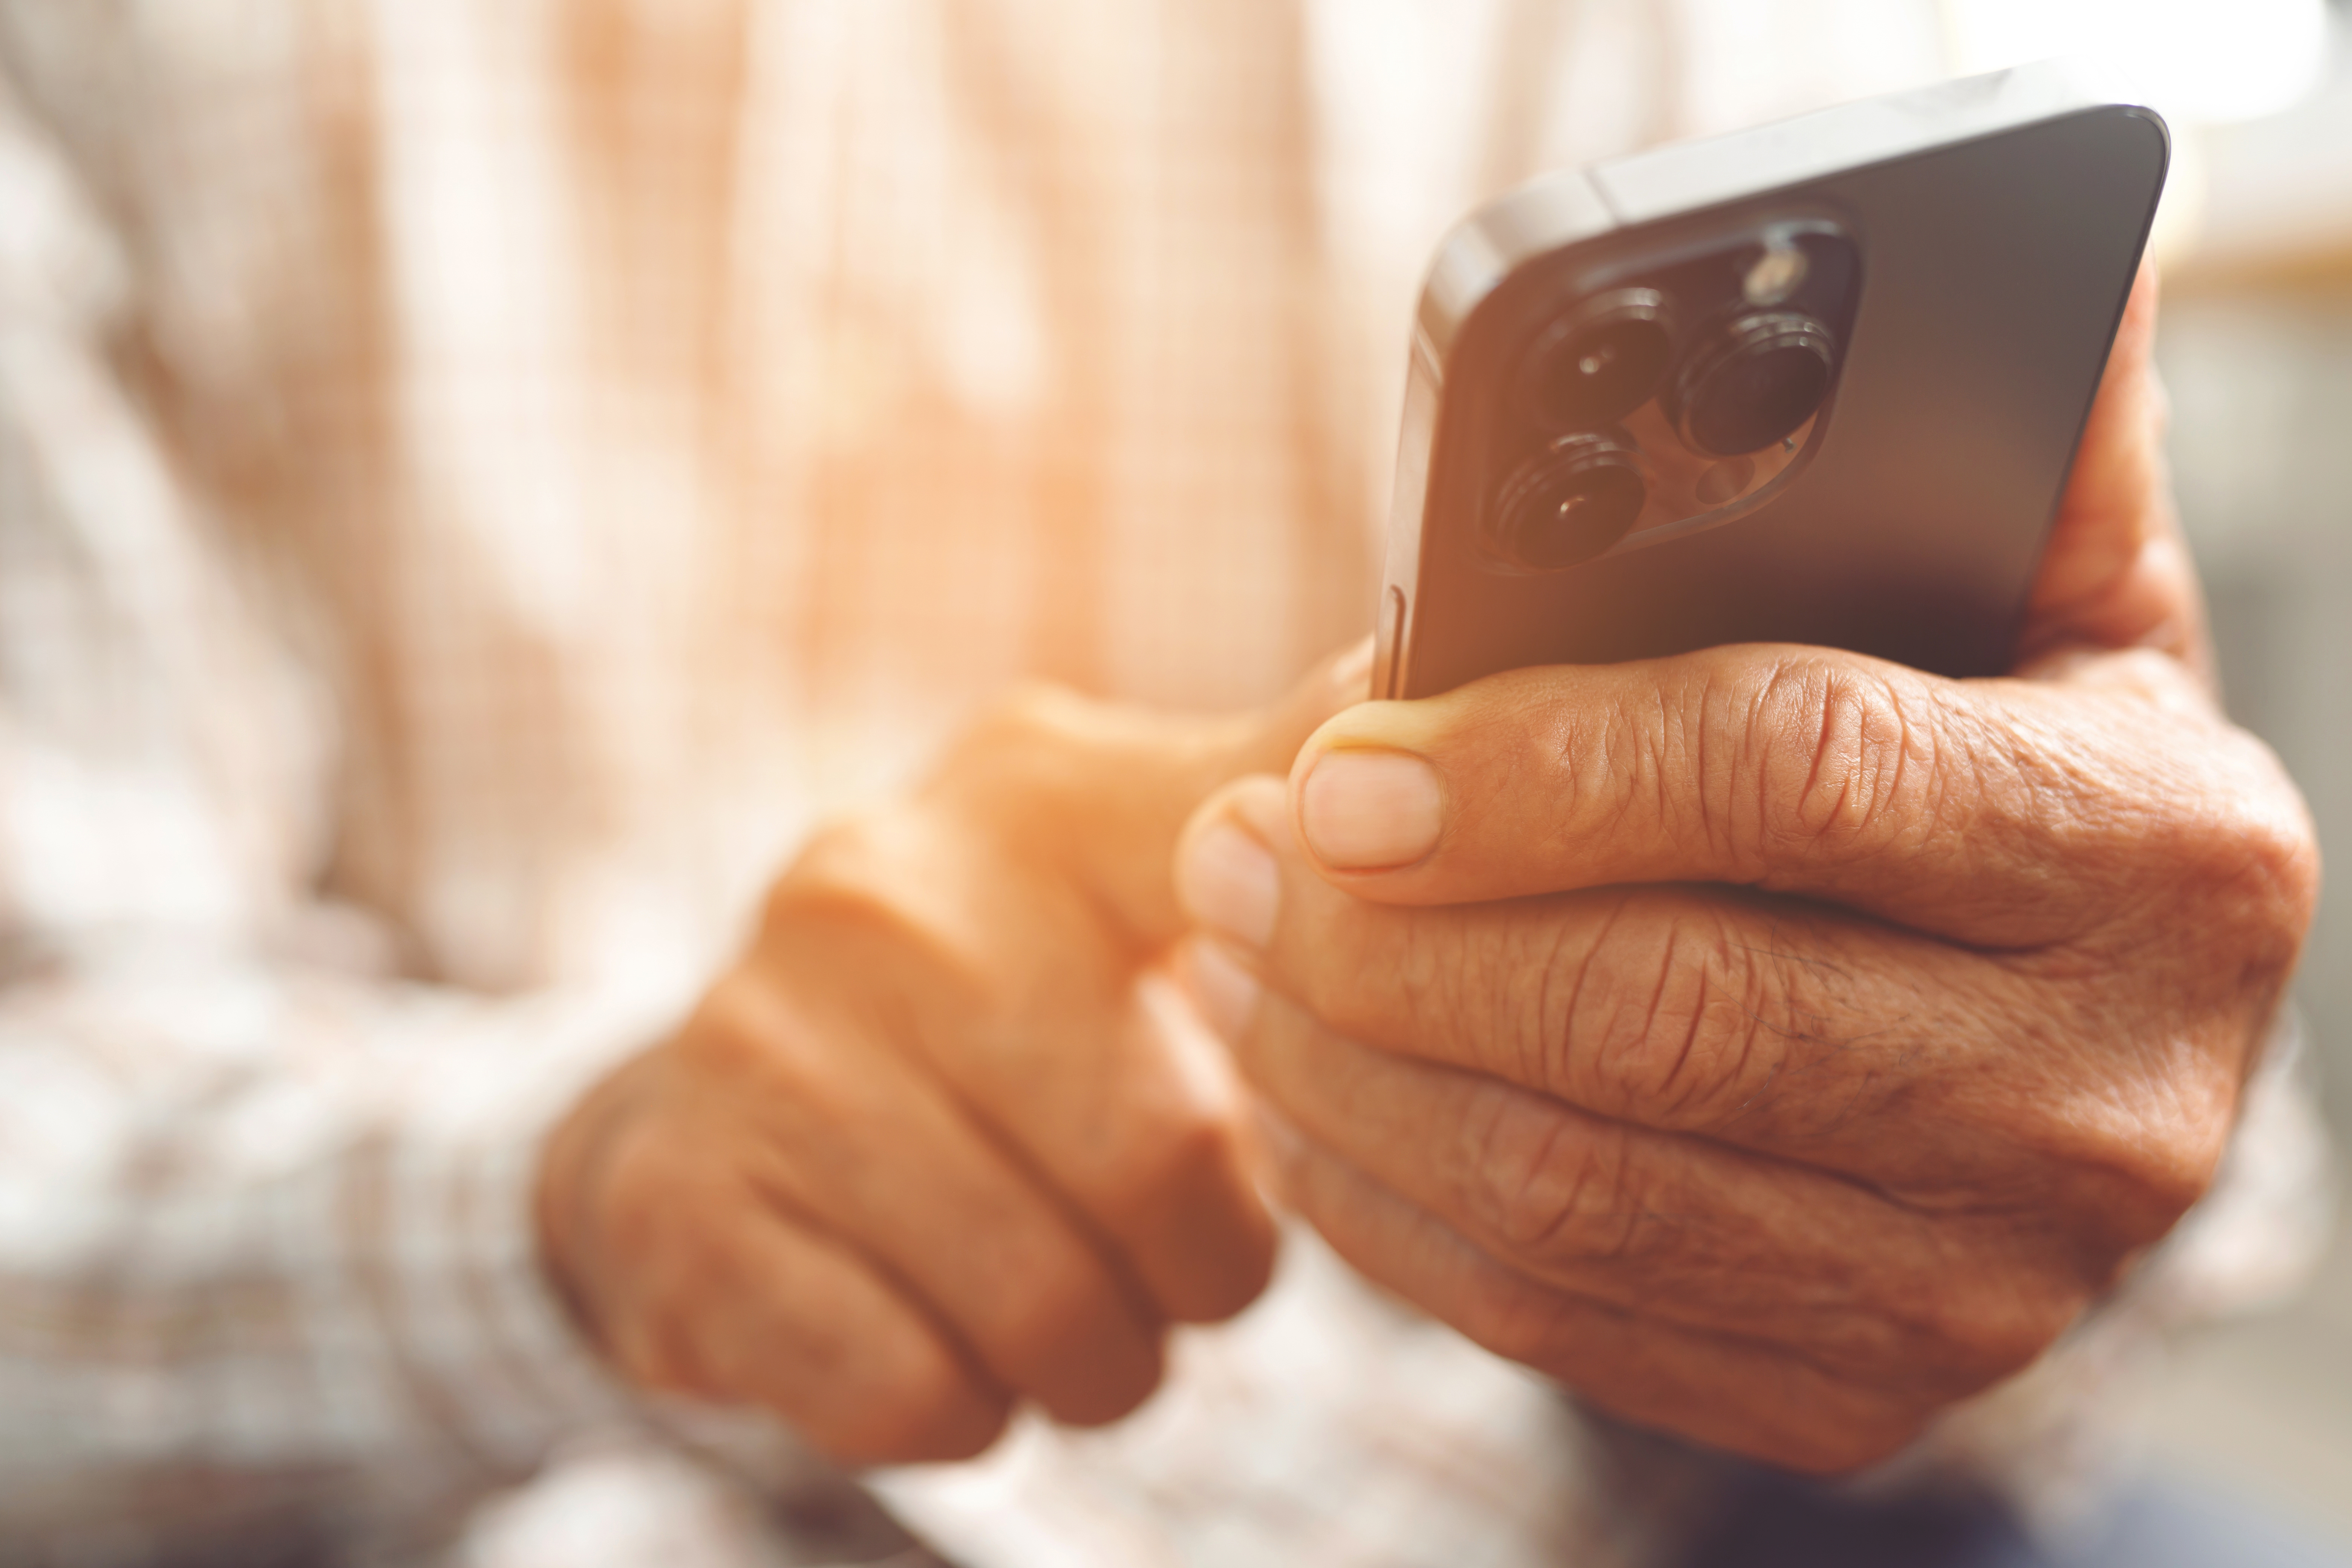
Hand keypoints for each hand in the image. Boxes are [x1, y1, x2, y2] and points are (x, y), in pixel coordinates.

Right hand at [536, 651, 1362, 1463]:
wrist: (705, 1136)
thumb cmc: (976, 1017)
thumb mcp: (1112, 872)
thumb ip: (1262, 787)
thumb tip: (1411, 649)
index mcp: (1030, 795)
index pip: (1250, 858)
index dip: (1331, 999)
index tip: (1325, 1054)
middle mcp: (884, 893)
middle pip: (1165, 1158)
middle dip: (1206, 1264)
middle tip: (1172, 1263)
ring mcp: (765, 1046)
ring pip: (1049, 1300)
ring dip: (1100, 1353)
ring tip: (1075, 1311)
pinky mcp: (685, 1207)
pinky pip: (917, 1387)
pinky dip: (971, 1408)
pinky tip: (948, 1345)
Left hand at [1173, 268, 2319, 1471]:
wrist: (2061, 1028)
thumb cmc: (1996, 761)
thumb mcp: (2034, 598)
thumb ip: (1999, 450)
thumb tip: (2009, 262)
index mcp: (2156, 852)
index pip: (1796, 772)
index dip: (1538, 768)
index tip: (1339, 765)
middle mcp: (2101, 1091)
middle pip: (1664, 1013)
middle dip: (1391, 937)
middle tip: (1233, 855)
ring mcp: (1984, 1278)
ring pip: (1582, 1186)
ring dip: (1356, 1071)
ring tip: (1235, 960)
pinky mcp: (1860, 1389)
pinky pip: (1567, 1318)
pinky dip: (1394, 1211)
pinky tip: (1309, 1108)